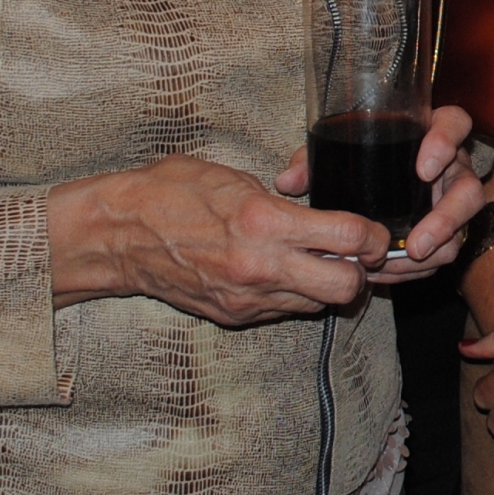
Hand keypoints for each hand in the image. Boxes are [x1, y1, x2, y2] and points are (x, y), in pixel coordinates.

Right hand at [50, 153, 387, 325]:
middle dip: (360, 272)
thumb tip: (318, 216)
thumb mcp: (234, 179)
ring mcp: (248, 298)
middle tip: (355, 255)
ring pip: (318, 305)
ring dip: (327, 287)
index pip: (348, 239)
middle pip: (346, 288)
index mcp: (264, 223)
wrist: (118, 235)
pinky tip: (282, 273)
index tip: (375, 231)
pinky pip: (284, 311)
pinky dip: (294, 296)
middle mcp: (261, 267)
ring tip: (316, 262)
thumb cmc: (170, 193)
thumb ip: (283, 202)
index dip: (373, 237)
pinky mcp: (235, 316)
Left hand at [269, 105, 486, 286]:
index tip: (422, 168)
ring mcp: (451, 200)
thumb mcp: (335, 151)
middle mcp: (450, 166)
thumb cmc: (358, 156)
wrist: (375, 185)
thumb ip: (312, 160)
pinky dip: (420, 266)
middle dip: (447, 219)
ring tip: (404, 263)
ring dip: (436, 250)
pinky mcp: (446, 229)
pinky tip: (391, 272)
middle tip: (417, 243)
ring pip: (463, 228)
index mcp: (429, 132)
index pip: (455, 124)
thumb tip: (287, 182)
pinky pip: (444, 251)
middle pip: (469, 189)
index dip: (446, 144)